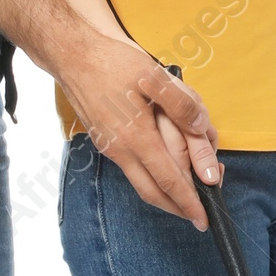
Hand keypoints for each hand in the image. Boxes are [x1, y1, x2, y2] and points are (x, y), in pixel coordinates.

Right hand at [57, 30, 220, 226]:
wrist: (72, 56)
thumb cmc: (113, 62)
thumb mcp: (155, 77)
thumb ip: (182, 105)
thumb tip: (201, 130)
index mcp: (136, 138)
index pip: (169, 181)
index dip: (189, 202)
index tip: (203, 219)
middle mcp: (121, 150)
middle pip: (152, 193)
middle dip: (176, 208)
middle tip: (196, 215)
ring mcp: (110, 147)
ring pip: (140, 182)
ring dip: (164, 192)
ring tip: (185, 192)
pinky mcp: (104, 140)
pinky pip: (131, 168)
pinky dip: (151, 175)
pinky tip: (163, 165)